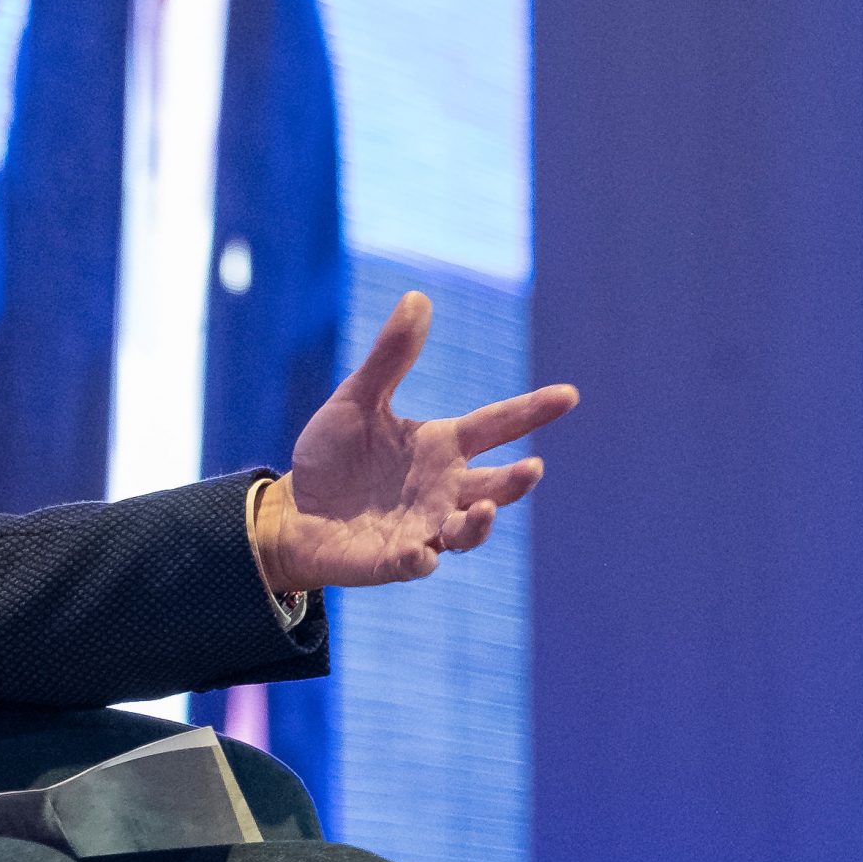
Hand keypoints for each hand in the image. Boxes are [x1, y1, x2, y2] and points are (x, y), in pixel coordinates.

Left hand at [253, 292, 578, 592]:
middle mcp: (443, 490)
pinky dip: (418, 561)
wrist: (293, 510)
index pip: (496, 425)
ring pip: (466, 531)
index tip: (568, 394)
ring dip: (480, 523)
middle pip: (495, 486)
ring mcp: (422, 528)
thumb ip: (390, 357)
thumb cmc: (332, 456)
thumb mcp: (357, 400)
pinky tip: (420, 555)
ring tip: (485, 507)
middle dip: (515, 482)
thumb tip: (418, 297)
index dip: (531, 411)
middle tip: (532, 468)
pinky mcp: (390, 560)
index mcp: (442, 447)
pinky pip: (413, 564)